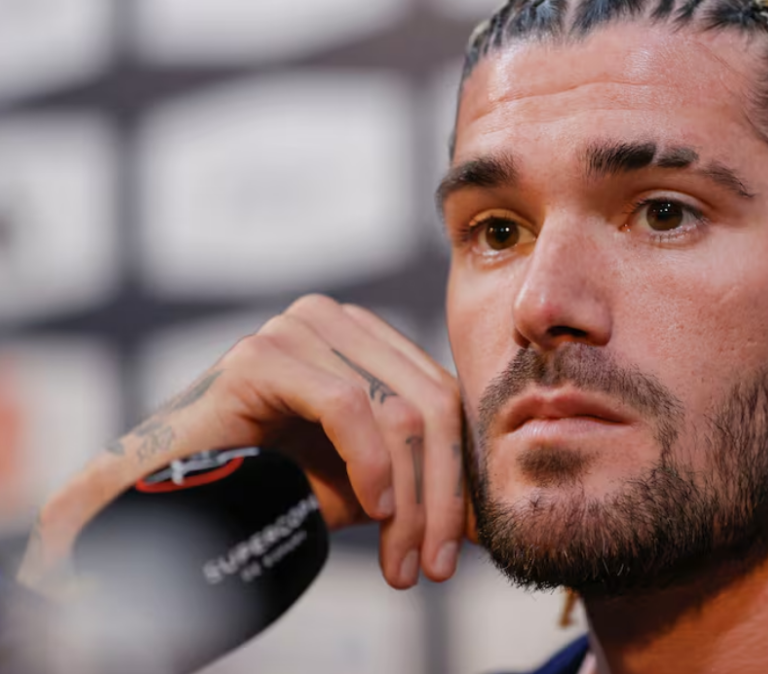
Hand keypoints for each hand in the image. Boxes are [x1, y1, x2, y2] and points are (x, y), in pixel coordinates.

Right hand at [18, 295, 464, 594]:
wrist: (162, 498)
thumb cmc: (265, 487)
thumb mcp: (362, 485)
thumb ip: (420, 482)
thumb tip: (486, 520)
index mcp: (367, 338)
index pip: (442, 399)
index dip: (459, 476)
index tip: (456, 550)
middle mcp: (337, 320)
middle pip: (430, 403)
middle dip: (440, 495)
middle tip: (434, 568)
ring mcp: (299, 328)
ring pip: (397, 411)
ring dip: (408, 499)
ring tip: (401, 562)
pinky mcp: (264, 352)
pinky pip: (347, 405)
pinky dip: (370, 465)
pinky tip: (374, 512)